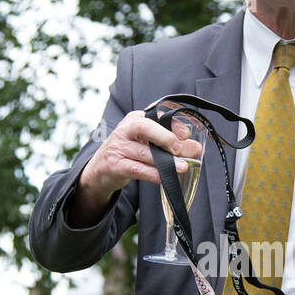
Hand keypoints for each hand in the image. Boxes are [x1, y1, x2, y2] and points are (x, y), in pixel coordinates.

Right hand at [66, 110, 201, 226]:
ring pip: (144, 152)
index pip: (155, 116)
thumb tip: (195, 148)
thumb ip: (167, 141)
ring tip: (182, 167)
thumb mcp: (144, 140)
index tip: (187, 134)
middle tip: (180, 148)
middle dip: (165, 136)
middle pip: (145, 128)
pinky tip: (165, 178)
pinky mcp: (115, 165)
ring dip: (165, 161)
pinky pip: (138, 170)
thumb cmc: (128, 152)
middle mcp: (125, 130)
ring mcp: (118, 148)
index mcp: (135, 119)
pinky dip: (154, 174)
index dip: (173, 124)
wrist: (99, 169)